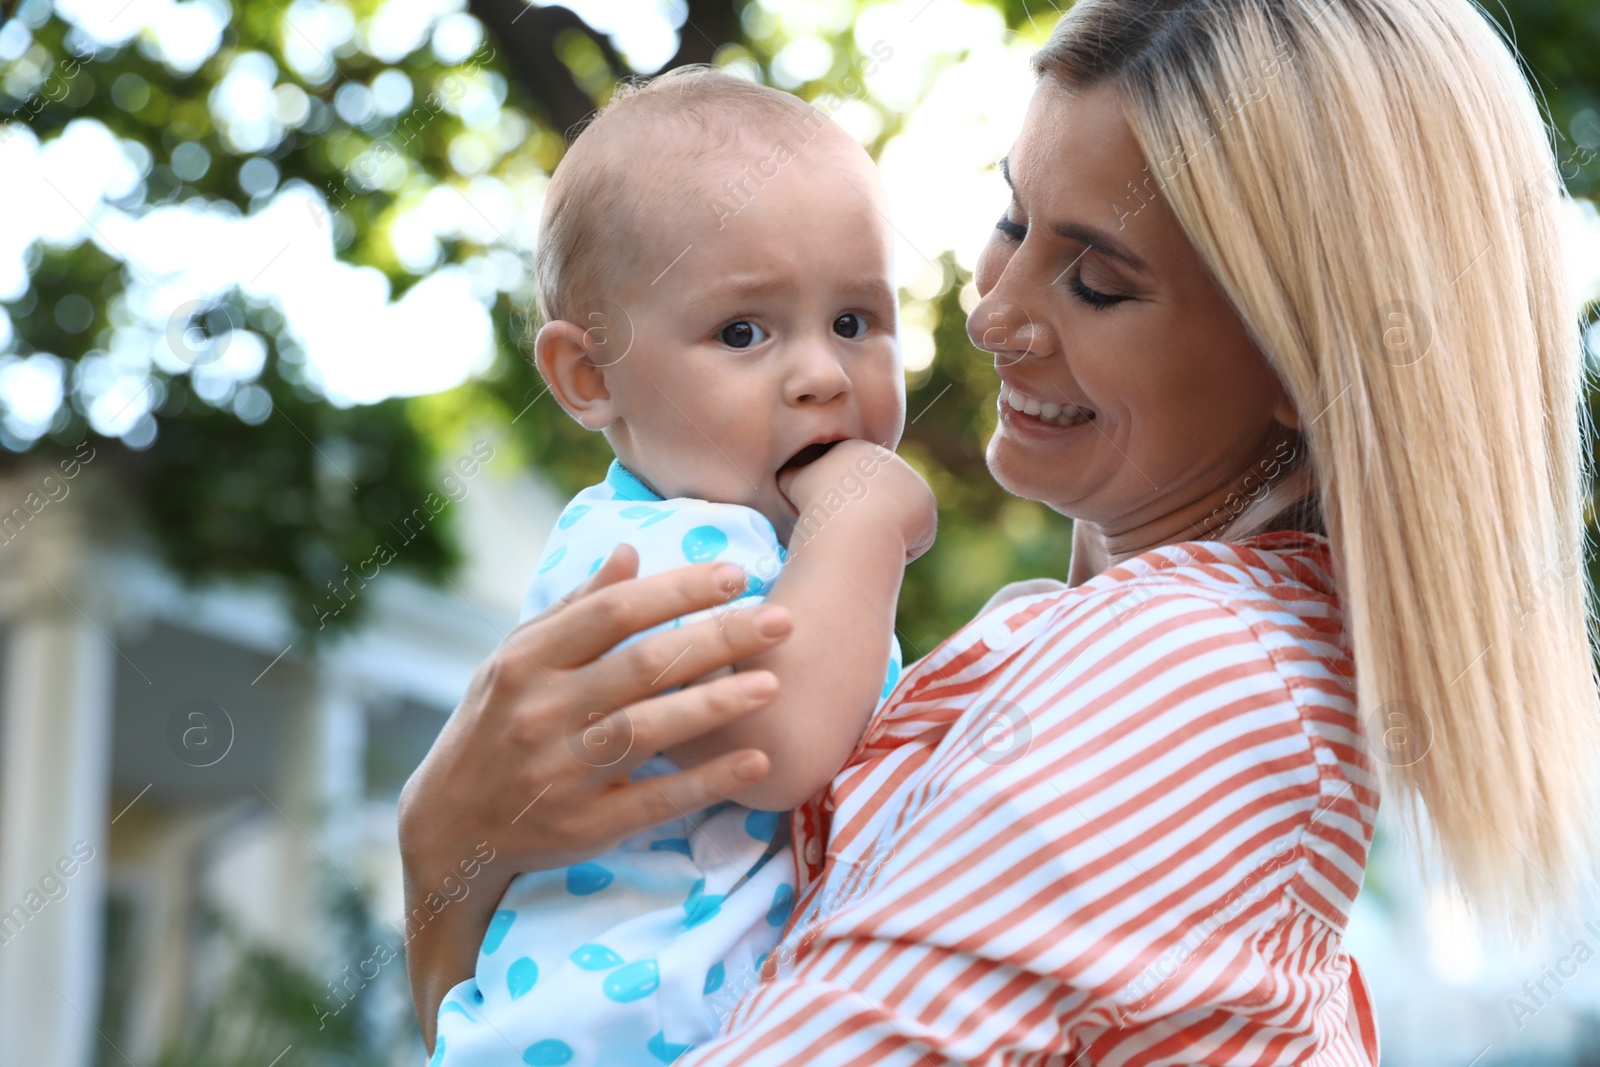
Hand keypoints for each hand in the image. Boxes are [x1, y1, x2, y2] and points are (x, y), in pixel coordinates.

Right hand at [397, 545, 792, 1051]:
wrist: (449, 828)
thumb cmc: (494, 727)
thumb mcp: (514, 660)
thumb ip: (574, 609)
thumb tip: (630, 551)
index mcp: (527, 662)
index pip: (612, 614)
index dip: (677, 591)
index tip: (736, 574)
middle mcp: (542, 713)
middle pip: (641, 666)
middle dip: (717, 639)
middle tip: (781, 620)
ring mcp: (563, 772)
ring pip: (649, 730)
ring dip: (716, 704)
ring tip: (774, 682)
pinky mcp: (584, 826)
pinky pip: (656, 800)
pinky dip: (707, 781)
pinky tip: (756, 760)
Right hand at [778, 440, 937, 562]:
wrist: (849, 521)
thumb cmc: (814, 506)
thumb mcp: (790, 482)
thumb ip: (792, 474)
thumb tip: (784, 473)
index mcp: (858, 450)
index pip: (853, 484)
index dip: (841, 506)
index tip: (833, 518)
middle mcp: (889, 460)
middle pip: (877, 498)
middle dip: (865, 518)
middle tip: (849, 533)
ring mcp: (912, 480)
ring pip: (896, 517)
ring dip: (883, 532)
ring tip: (865, 538)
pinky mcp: (927, 504)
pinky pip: (914, 535)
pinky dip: (902, 547)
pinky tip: (886, 543)